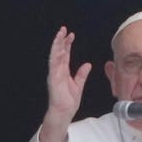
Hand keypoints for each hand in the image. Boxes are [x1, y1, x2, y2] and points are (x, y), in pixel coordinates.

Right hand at [39, 26, 91, 141]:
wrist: (64, 111)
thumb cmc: (68, 101)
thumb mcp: (78, 85)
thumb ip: (82, 74)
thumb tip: (87, 64)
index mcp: (63, 71)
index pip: (64, 54)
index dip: (67, 44)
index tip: (70, 35)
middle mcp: (57, 70)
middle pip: (58, 52)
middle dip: (60, 40)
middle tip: (64, 29)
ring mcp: (54, 74)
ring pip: (54, 55)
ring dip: (57, 44)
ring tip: (60, 34)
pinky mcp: (53, 78)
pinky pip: (54, 65)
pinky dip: (55, 56)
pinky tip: (58, 49)